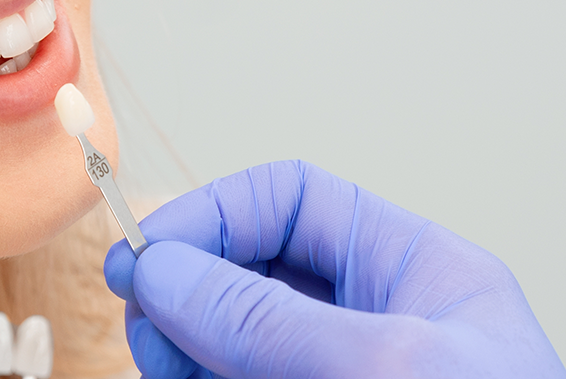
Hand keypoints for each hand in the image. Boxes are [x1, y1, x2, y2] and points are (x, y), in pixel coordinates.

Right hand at [104, 161, 565, 378]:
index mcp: (420, 278)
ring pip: (229, 347)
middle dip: (187, 291)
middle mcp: (376, 327)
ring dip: (182, 353)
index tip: (147, 258)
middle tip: (145, 326)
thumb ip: (269, 320)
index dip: (212, 215)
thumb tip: (165, 271)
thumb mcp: (384, 370)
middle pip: (247, 274)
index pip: (294, 202)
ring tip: (167, 371)